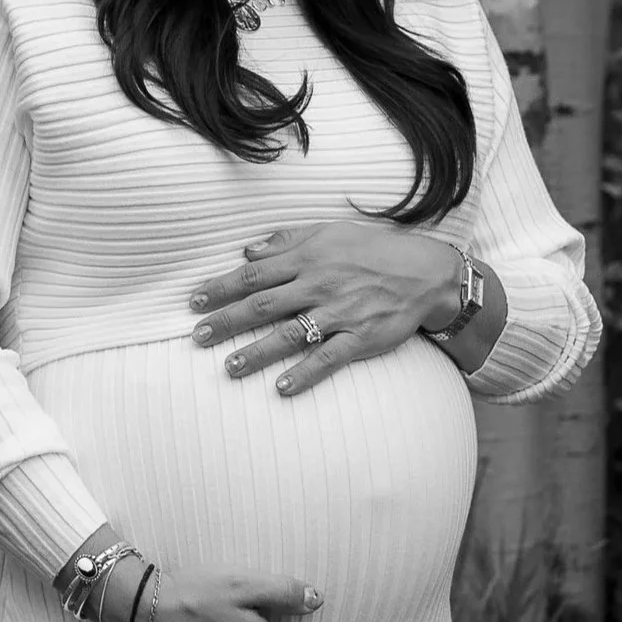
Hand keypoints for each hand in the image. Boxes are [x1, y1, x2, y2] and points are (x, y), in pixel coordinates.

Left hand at [189, 217, 462, 394]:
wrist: (426, 272)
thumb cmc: (374, 250)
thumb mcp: (330, 233)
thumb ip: (287, 241)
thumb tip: (247, 251)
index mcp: (309, 258)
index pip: (255, 274)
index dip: (222, 287)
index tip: (195, 301)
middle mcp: (320, 285)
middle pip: (263, 305)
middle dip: (227, 321)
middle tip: (197, 337)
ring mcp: (340, 313)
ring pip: (290, 334)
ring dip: (256, 352)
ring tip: (229, 367)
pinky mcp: (361, 338)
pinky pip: (328, 358)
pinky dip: (305, 374)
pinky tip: (281, 389)